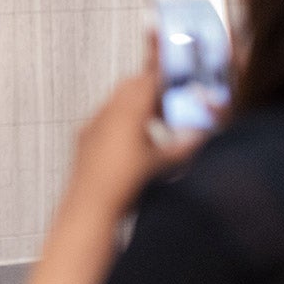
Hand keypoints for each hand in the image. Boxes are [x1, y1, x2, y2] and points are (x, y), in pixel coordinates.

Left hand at [71, 65, 204, 217]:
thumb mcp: (164, 164)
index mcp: (128, 113)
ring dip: (133, 105)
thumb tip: (200, 135)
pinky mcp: (84, 137)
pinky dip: (118, 119)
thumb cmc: (126, 185)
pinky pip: (102, 117)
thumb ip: (185, 146)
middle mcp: (107, 113)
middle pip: (129, 86)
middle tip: (166, 102)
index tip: (175, 83)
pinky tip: (130, 140)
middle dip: (148, 89)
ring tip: (152, 123)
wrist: (91, 204)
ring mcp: (92, 124)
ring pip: (114, 101)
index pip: (146, 81)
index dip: (163, 79)